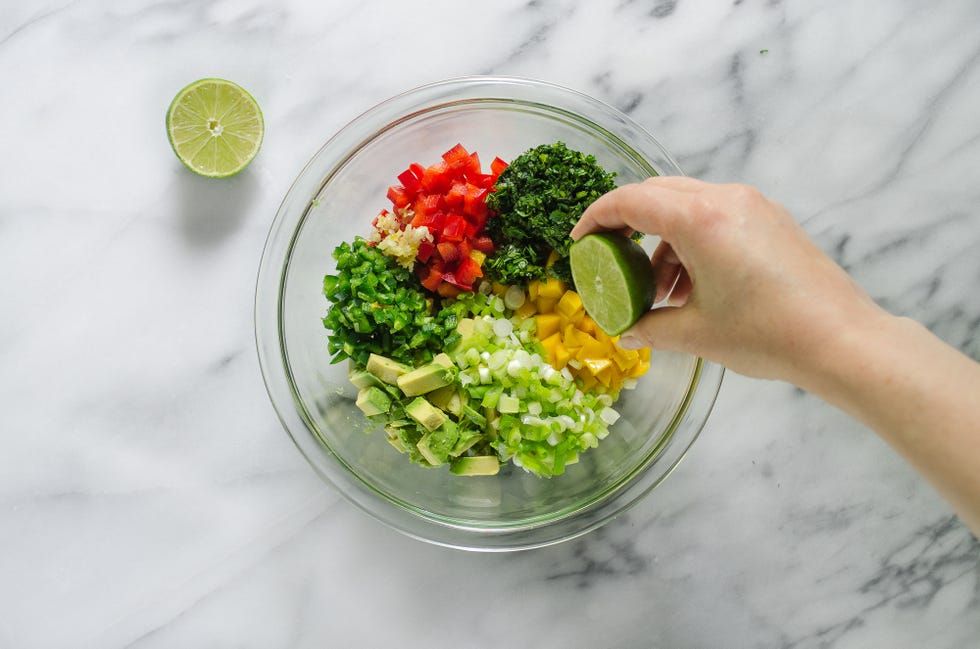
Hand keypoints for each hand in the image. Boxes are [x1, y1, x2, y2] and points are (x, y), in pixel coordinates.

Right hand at [570, 177, 884, 381]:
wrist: (842, 340)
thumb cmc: (767, 334)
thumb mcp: (696, 333)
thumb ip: (651, 327)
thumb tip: (627, 333)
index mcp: (700, 219)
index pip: (631, 200)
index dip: (596, 218)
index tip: (580, 242)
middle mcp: (726, 199)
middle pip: (658, 193)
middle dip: (628, 224)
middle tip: (611, 259)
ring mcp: (754, 205)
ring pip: (688, 205)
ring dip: (663, 240)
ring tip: (660, 291)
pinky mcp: (772, 220)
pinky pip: (717, 217)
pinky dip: (693, 242)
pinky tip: (695, 287)